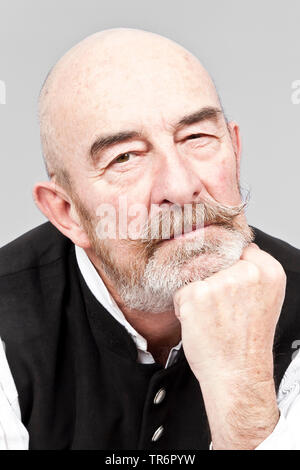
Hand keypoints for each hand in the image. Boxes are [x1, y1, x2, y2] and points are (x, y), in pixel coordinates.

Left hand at [173, 243, 286, 448]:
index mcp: (269, 271)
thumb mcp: (264, 299)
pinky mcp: (198, 293)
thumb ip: (252, 272)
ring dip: (198, 295)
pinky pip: (182, 291)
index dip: (229, 267)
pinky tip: (201, 324)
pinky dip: (185, 307)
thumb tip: (237, 250)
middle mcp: (248, 272)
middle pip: (215, 261)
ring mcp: (222, 282)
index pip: (240, 249)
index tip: (231, 288)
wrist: (236, 374)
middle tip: (224, 311)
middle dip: (213, 282)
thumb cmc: (247, 342)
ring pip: (197, 276)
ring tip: (214, 318)